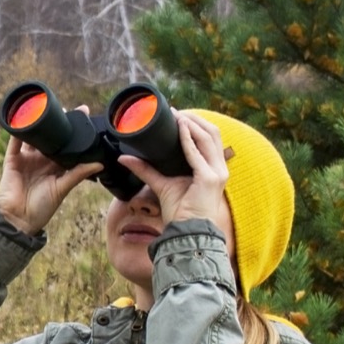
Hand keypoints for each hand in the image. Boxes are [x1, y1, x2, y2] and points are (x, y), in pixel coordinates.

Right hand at [0, 111, 104, 235]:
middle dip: (57, 124)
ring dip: (38, 125)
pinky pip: (15, 142)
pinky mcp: (12, 160)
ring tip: (45, 110)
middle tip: (65, 110)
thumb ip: (78, 173)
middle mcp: (41, 161)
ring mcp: (26, 159)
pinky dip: (19, 131)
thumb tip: (100, 163)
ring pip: (34, 138)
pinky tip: (24, 119)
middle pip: (50, 138)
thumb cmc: (42, 208)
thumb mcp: (63, 188)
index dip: (73, 132)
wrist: (18, 219)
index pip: (66, 146)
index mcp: (55, 167)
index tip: (83, 116)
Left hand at [117, 111, 234, 241]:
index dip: (195, 123)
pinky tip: (179, 128)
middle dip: (194, 118)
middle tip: (175, 111)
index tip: (177, 114)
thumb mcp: (161, 184)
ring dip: (192, 123)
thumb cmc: (179, 211)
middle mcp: (219, 168)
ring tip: (177, 115)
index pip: (209, 138)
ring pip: (208, 137)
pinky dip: (189, 139)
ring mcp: (217, 173)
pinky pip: (198, 154)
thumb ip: (146, 169)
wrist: (186, 232)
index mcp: (212, 168)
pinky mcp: (210, 179)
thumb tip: (124, 158)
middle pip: (212, 133)